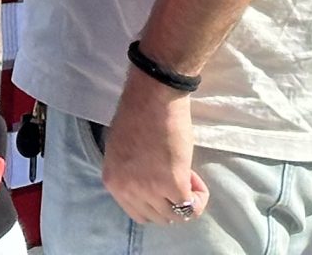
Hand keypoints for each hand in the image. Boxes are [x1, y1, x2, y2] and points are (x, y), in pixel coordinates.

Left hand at [100, 71, 206, 224]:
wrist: (153, 94)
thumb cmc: (138, 112)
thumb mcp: (123, 150)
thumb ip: (132, 173)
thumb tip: (151, 185)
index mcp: (112, 180)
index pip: (137, 212)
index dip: (154, 200)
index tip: (163, 182)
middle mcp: (127, 190)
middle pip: (156, 216)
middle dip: (170, 201)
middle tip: (178, 176)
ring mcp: (149, 189)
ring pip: (174, 215)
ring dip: (185, 199)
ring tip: (187, 173)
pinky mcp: (172, 184)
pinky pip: (191, 206)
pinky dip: (199, 196)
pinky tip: (195, 176)